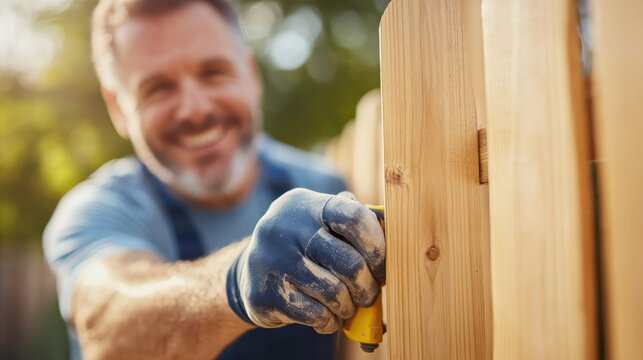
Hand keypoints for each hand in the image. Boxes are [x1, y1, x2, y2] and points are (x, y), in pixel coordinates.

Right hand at [226, 188, 385, 333]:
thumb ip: (351, 219)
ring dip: (348, 306)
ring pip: (334, 292)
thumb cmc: (302, 247)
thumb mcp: (318, 221)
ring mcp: (271, 261)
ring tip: (346, 306)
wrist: (249, 273)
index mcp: (306, 206)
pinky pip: (314, 314)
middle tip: (369, 294)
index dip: (376, 244)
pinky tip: (326, 316)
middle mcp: (284, 228)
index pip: (352, 216)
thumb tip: (389, 224)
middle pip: (348, 262)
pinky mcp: (264, 294)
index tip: (382, 265)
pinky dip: (329, 320)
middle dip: (367, 286)